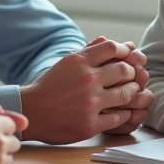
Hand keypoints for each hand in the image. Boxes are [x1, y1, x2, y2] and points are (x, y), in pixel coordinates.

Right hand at [19, 37, 144, 143]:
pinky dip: (125, 113)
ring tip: (129, 91)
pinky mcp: (90, 124)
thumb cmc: (50, 86)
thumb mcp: (65, 63)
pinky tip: (122, 110)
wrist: (32, 112)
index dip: (125, 51)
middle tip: (131, 76)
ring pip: (126, 93)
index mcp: (78, 61)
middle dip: (132, 72)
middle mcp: (86, 80)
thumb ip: (87, 51)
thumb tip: (109, 39)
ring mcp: (89, 103)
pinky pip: (119, 117)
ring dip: (132, 92)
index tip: (128, 56)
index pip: (112, 48)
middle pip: (124, 70)